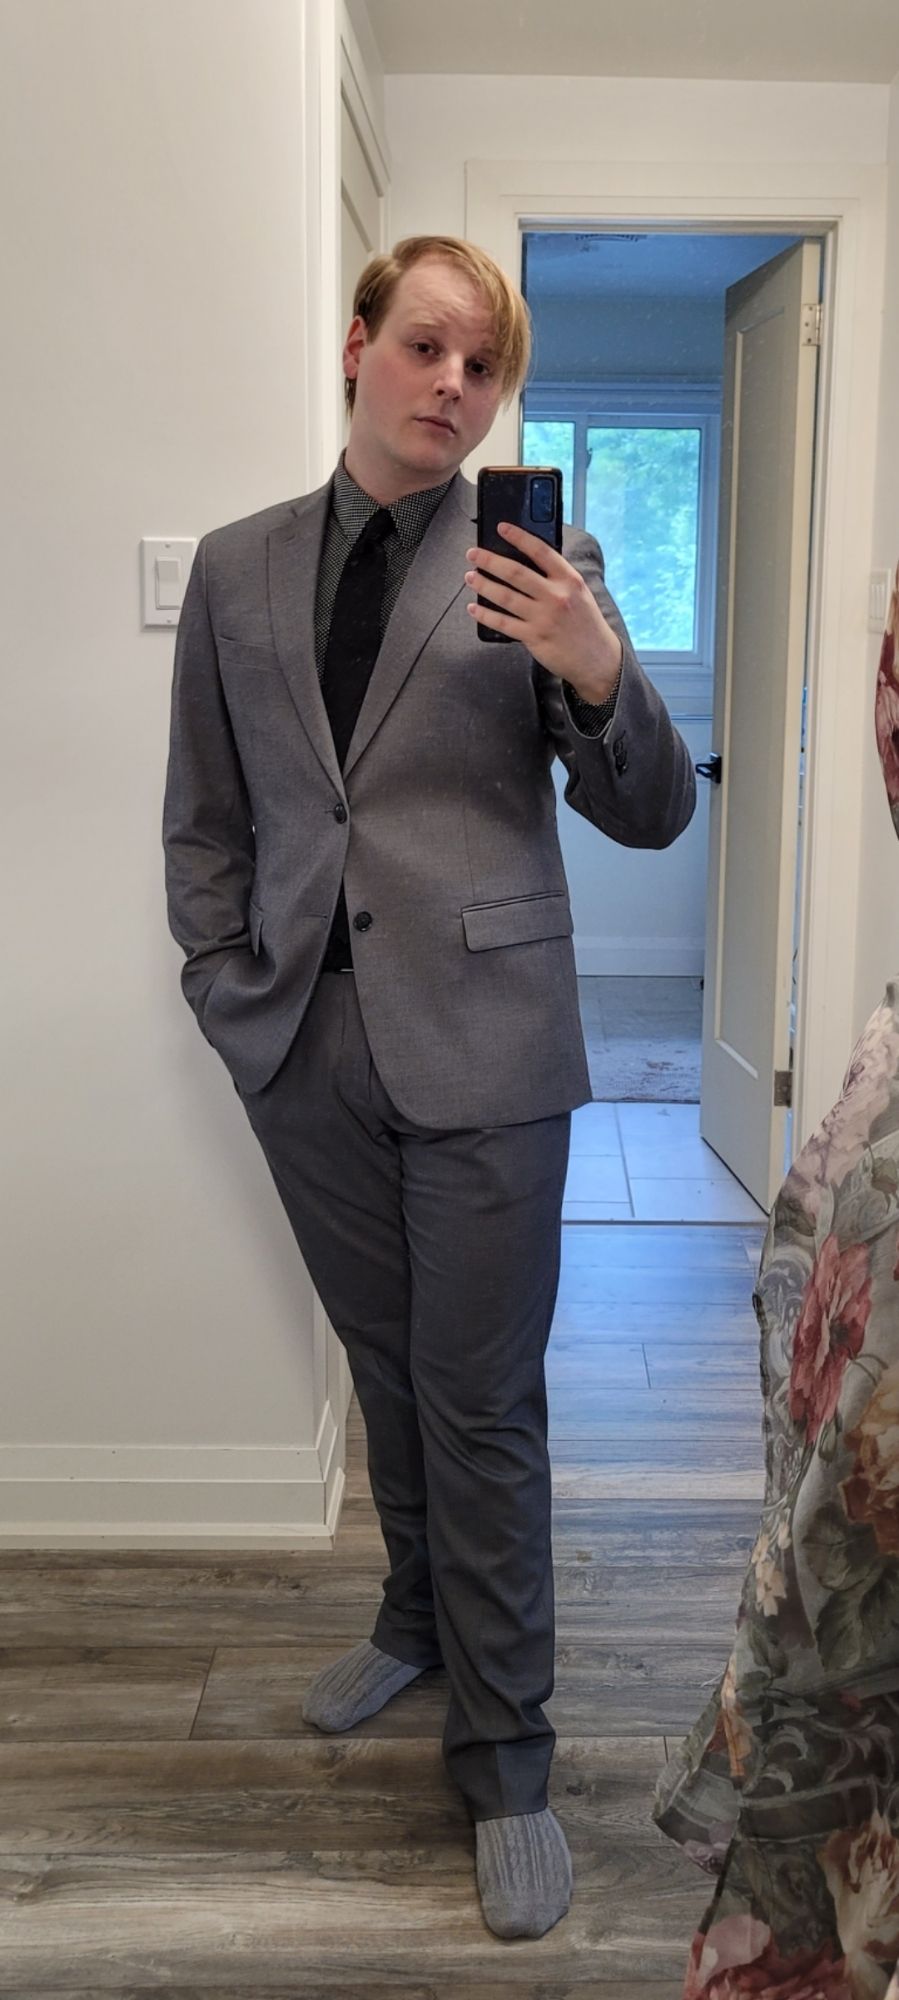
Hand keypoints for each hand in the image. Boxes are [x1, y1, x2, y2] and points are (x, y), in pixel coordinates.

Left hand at [465, 522, 622, 700]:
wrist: (597, 659)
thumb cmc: (586, 624)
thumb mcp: (579, 593)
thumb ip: (557, 578)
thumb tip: (527, 562)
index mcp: (569, 580)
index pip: (540, 551)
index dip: (519, 537)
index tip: (502, 528)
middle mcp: (556, 596)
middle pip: (516, 573)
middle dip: (490, 561)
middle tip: (473, 554)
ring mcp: (544, 617)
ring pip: (505, 596)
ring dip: (484, 585)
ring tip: (470, 577)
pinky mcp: (534, 637)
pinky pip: (503, 623)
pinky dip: (485, 615)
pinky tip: (474, 608)